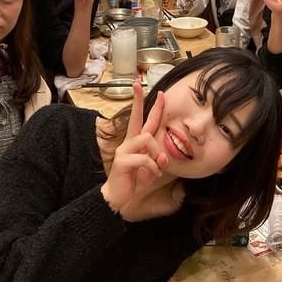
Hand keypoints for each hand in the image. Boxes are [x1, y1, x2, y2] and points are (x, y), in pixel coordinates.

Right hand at [101, 81, 183, 220]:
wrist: (118, 197)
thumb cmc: (134, 180)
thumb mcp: (151, 170)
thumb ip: (158, 161)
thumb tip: (164, 155)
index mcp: (137, 142)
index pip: (143, 120)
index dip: (147, 105)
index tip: (152, 90)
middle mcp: (129, 142)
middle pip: (135, 117)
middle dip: (138, 100)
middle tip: (138, 85)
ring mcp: (124, 150)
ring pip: (146, 138)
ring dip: (156, 153)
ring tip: (156, 168)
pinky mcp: (123, 160)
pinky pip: (144, 158)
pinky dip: (152, 167)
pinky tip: (152, 175)